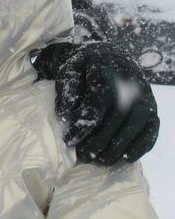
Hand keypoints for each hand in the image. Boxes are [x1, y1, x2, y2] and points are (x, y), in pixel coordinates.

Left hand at [47, 42, 158, 163]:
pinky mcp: (153, 110)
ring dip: (117, 148)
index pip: (100, 103)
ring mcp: (146, 98)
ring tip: (98, 161)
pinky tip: (125, 159)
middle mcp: (132, 85)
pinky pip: (151, 131)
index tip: (69, 139)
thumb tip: (64, 115)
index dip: (85, 124)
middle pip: (119, 118)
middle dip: (99, 141)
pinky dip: (140, 147)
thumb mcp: (70, 71)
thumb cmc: (86, 68)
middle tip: (82, 155)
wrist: (109, 58)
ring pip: (136, 127)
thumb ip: (67, 90)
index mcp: (109, 72)